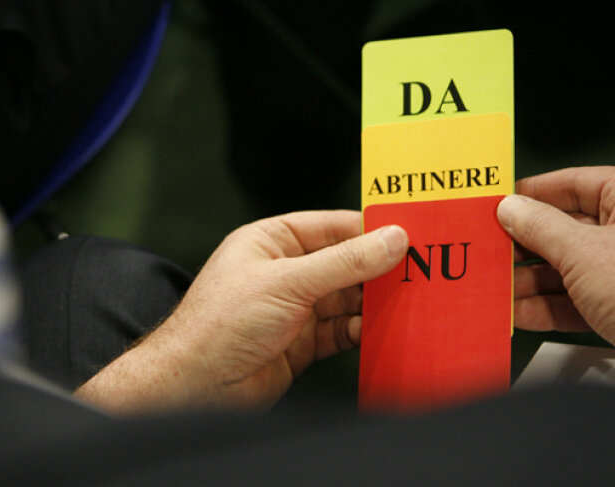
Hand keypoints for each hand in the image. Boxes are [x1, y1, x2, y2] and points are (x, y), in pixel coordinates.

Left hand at [75, 210, 407, 412]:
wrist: (194, 386)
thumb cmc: (221, 322)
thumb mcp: (288, 282)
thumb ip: (344, 262)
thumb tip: (393, 239)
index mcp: (272, 241)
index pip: (332, 227)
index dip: (370, 230)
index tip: (411, 234)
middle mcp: (285, 271)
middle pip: (345, 264)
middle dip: (378, 270)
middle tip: (420, 273)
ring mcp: (294, 308)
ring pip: (347, 298)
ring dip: (374, 302)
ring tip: (409, 302)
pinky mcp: (302, 343)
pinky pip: (342, 330)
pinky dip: (362, 331)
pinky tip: (381, 331)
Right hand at [497, 166, 614, 358]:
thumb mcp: (581, 251)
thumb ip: (539, 227)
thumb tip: (510, 208)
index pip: (577, 182)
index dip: (535, 192)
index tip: (501, 202)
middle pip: (570, 228)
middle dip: (528, 245)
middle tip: (492, 250)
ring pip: (572, 266)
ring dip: (533, 280)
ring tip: (498, 288)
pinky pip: (582, 297)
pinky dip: (551, 304)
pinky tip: (519, 312)